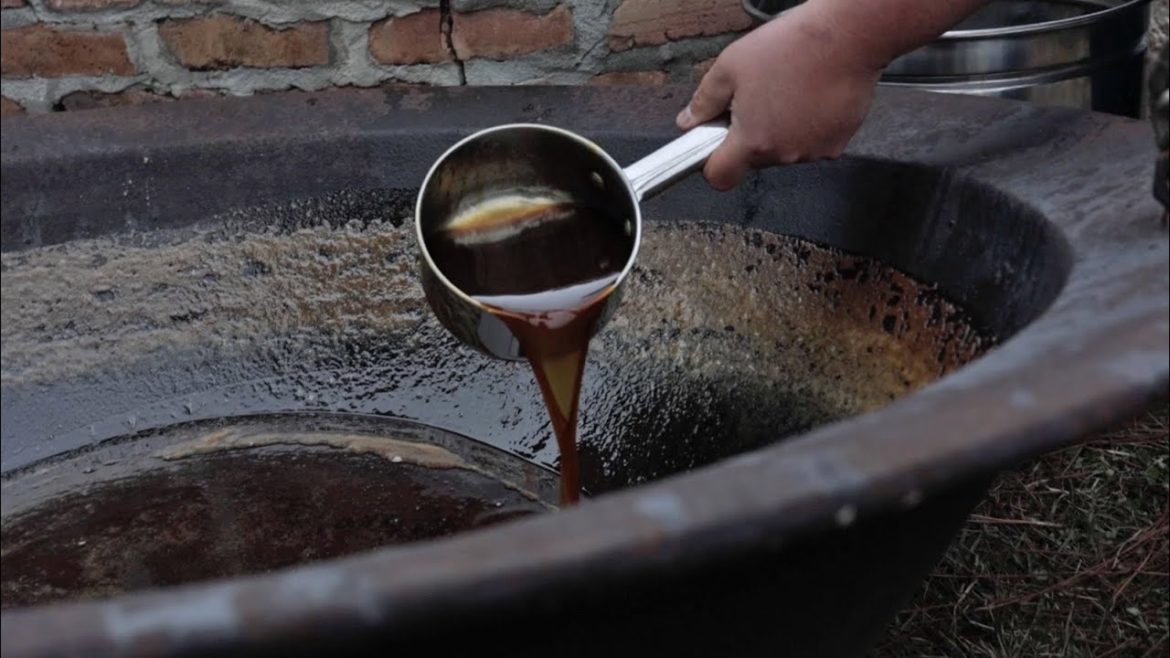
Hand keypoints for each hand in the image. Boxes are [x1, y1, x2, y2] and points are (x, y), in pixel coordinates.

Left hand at [677, 5, 882, 190]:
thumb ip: (704, 100)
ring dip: (780, 131)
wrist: (848, 36)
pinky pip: (812, 143)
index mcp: (752, 140)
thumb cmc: (791, 46)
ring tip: (788, 93)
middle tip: (756, 100)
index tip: (715, 146)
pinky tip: (811, 97)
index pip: (720, 177)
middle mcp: (784, 154)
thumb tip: (688, 120)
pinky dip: (808, 127)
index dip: (713, 164)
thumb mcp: (731, 66)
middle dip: (750, 136)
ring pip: (784, 151)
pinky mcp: (837, 144)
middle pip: (754, 160)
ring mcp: (813, 152)